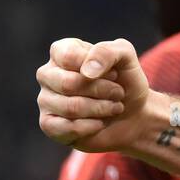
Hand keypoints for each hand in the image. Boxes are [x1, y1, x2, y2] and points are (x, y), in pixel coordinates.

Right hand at [37, 38, 152, 151]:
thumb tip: (87, 71)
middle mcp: (47, 73)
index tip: (114, 74)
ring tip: (114, 107)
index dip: (98, 68)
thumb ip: (107, 52)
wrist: (133, 114)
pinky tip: (100, 122)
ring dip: (102, 109)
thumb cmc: (126, 82)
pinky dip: (92, 126)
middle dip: (103, 90)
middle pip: (68, 83)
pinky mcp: (48, 124)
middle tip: (118, 93)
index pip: (69, 56)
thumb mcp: (126, 57)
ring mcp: (45, 99)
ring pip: (70, 107)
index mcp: (61, 51)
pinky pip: (65, 128)